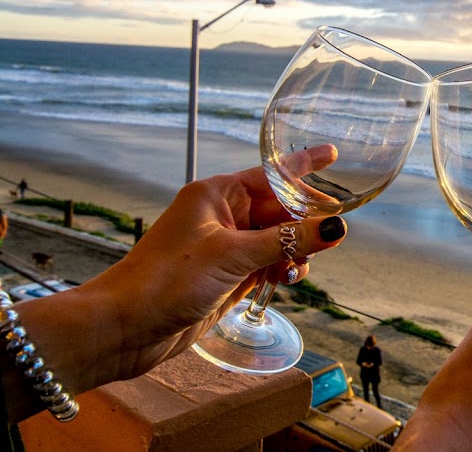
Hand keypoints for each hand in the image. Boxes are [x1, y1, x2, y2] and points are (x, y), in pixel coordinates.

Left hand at [12, 147, 346, 418]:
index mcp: (217, 195)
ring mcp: (225, 247)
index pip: (272, 174)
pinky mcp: (227, 276)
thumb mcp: (233, 255)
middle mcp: (223, 216)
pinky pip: (268, 264)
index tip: (333, 154)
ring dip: (295, 251)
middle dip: (306, 219)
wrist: (125, 328)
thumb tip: (336, 228)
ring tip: (300, 268)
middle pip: (280, 208)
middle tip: (335, 229)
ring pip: (278, 239)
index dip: (304, 164)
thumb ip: (287, 241)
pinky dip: (282, 269)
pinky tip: (287, 280)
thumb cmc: (167, 280)